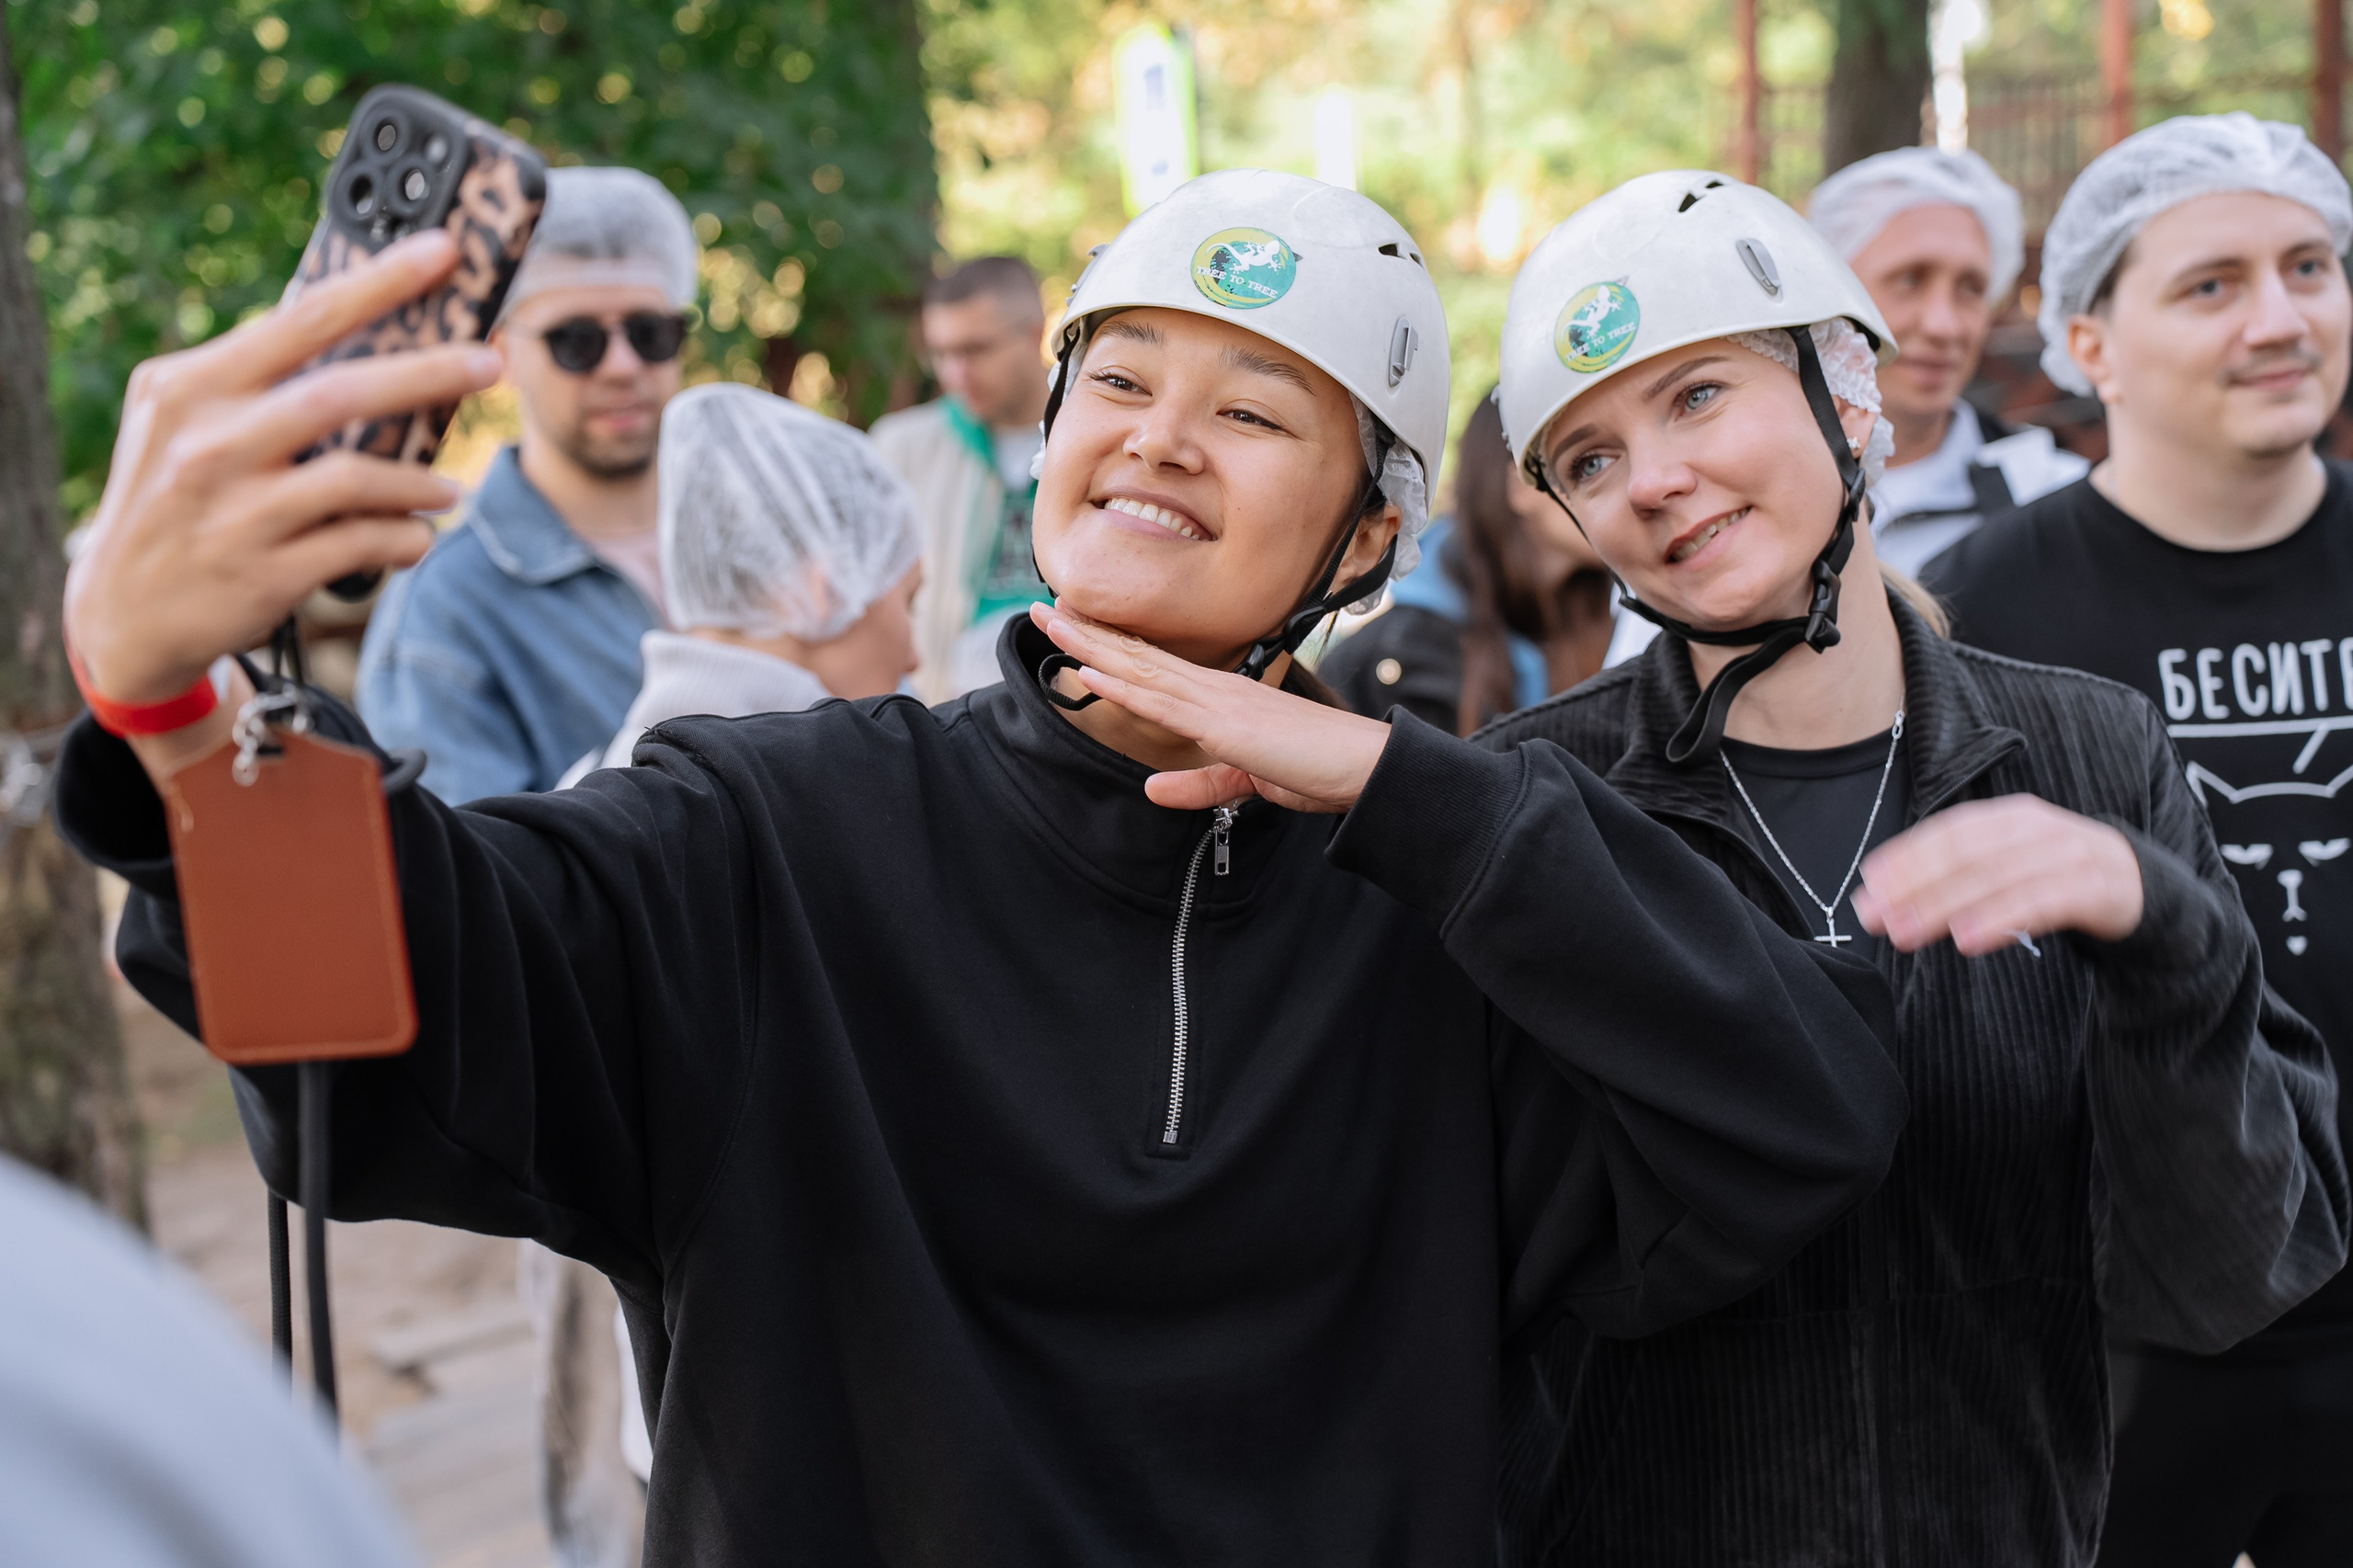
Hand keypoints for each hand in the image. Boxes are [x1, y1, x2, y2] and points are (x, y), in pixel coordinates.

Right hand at [63, 229, 499, 706]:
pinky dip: (404, 536)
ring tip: (447, 489)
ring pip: (357, 478)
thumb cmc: (173, 500)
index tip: (444, 252)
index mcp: (192, 386)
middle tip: (490, 363)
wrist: (121, 612)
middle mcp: (208, 442)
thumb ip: (255, 382)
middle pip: (341, 393)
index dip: (379, 282)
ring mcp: (234, 511)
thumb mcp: (183, 423)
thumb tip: (363, 337)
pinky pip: (362, 544)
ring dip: (419, 481)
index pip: (302, 320)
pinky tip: (415, 535)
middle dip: (427, 373)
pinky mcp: (262, 572)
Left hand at [1031, 604, 1390, 812]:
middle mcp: (1213, 689)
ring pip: (1140, 668)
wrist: (1364, 768)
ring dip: (1091, 645)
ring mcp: (1218, 702)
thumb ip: (1199, 785)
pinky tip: (1089, 669)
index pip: (1153, 667)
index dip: (1110, 646)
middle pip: (1138, 656)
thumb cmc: (1317, 768)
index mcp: (1219, 698)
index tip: (1073, 626)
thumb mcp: (1245, 781)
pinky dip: (1122, 685)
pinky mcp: (1225, 725)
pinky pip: (1164, 703)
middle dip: (1087, 632)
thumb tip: (1152, 790)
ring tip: (1050, 623)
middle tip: (1041, 608)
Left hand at [1851, 795, 2143, 955]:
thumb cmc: (2059, 879)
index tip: (1870, 884)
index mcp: (2009, 818)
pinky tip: (1967, 940)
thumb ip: (1957, 877)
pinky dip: (2000, 918)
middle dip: (1916, 885)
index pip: (1949, 832)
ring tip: (1907, 932)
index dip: (1907, 856)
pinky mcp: (2098, 889)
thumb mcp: (2009, 867)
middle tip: (1876, 917)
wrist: (2144, 888)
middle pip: (1967, 855)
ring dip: (1946, 905)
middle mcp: (2037, 829)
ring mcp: (2070, 855)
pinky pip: (2042, 902)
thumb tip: (1886, 898)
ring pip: (1998, 877)